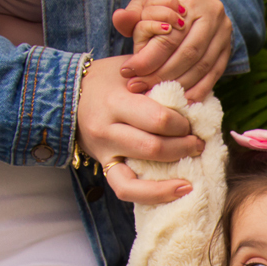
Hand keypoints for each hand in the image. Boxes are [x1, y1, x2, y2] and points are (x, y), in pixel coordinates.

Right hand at [76, 56, 203, 203]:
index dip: (182, 124)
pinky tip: (179, 190)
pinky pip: (127, 190)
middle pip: (153, 148)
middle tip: (198, 142)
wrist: (68, 93)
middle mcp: (106, 130)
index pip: (158, 119)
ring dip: (175, 172)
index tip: (191, 121)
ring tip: (193, 165)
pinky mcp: (104, 168)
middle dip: (183, 147)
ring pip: (141, 175)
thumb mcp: (132, 71)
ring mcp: (104, 153)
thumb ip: (160, 81)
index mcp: (114, 102)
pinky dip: (155, 194)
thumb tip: (197, 98)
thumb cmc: (109, 80)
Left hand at [112, 0, 233, 100]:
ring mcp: (224, 34)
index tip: (128, 72)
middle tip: (138, 87)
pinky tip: (181, 100)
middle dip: (160, 75)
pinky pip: (213, 75)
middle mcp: (212, 15)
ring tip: (154, 95)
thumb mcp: (147, 2)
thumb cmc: (165, 5)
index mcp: (191, 0)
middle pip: (186, 54)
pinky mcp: (227, 51)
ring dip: (177, 85)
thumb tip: (119, 18)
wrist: (193, 3)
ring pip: (201, 67)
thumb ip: (133, 14)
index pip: (169, 36)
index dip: (148, 57)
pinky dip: (197, 90)